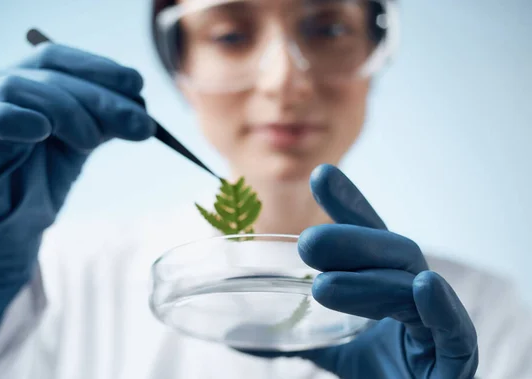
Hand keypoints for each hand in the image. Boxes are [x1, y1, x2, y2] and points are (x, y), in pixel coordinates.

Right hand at [0, 43, 154, 373]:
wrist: (10, 240)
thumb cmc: (44, 187)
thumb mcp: (82, 146)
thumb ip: (106, 119)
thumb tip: (141, 106)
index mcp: (26, 90)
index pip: (59, 59)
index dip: (99, 68)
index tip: (139, 89)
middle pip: (44, 74)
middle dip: (97, 95)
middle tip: (137, 124)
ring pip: (16, 93)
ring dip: (68, 107)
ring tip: (104, 133)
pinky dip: (7, 118)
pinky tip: (44, 130)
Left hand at [245, 164, 478, 378]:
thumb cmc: (384, 377)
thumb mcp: (334, 352)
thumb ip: (297, 338)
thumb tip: (239, 336)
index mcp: (390, 287)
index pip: (370, 239)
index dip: (348, 206)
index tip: (321, 175)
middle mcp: (417, 296)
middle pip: (391, 253)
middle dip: (352, 241)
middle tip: (307, 242)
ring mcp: (440, 326)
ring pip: (411, 287)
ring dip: (369, 281)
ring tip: (323, 284)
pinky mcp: (457, 361)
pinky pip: (455, 330)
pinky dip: (440, 307)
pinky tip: (424, 285)